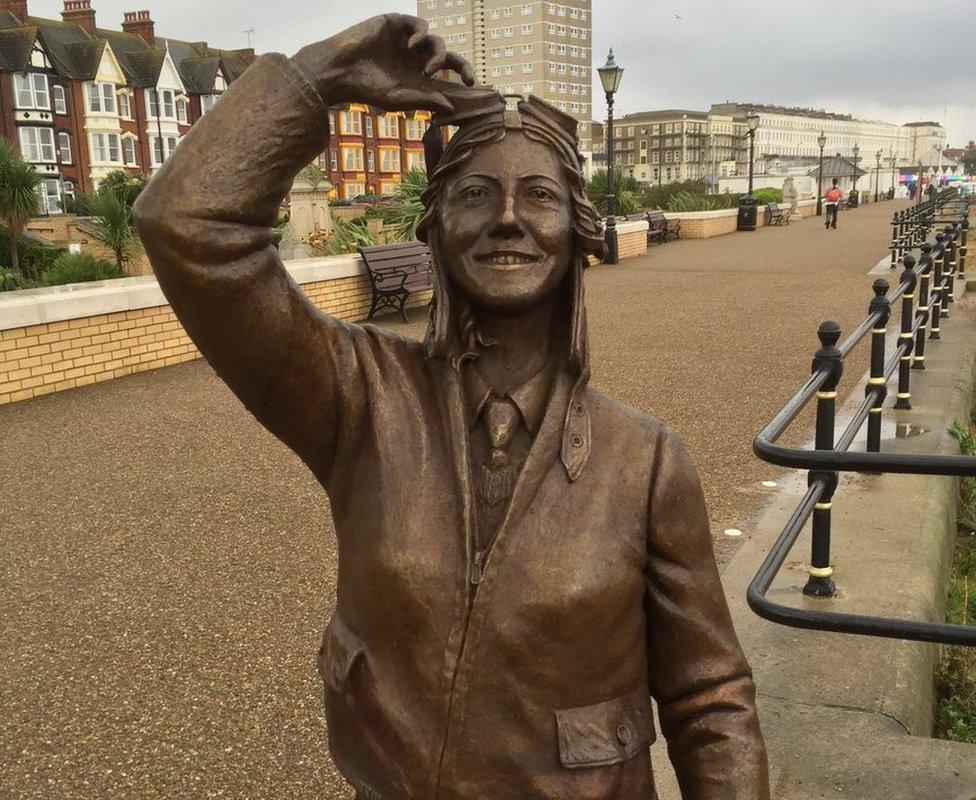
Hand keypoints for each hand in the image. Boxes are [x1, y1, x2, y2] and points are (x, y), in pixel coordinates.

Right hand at [293, 14, 475, 113]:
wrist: (339, 70)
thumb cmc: (365, 89)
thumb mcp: (399, 99)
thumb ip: (425, 100)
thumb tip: (451, 107)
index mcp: (416, 79)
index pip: (446, 79)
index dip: (460, 82)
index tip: (475, 90)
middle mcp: (415, 60)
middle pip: (448, 58)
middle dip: (462, 66)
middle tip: (468, 78)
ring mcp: (406, 41)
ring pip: (437, 42)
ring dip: (439, 56)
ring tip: (429, 69)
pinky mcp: (397, 24)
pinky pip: (420, 26)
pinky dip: (422, 35)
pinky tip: (413, 46)